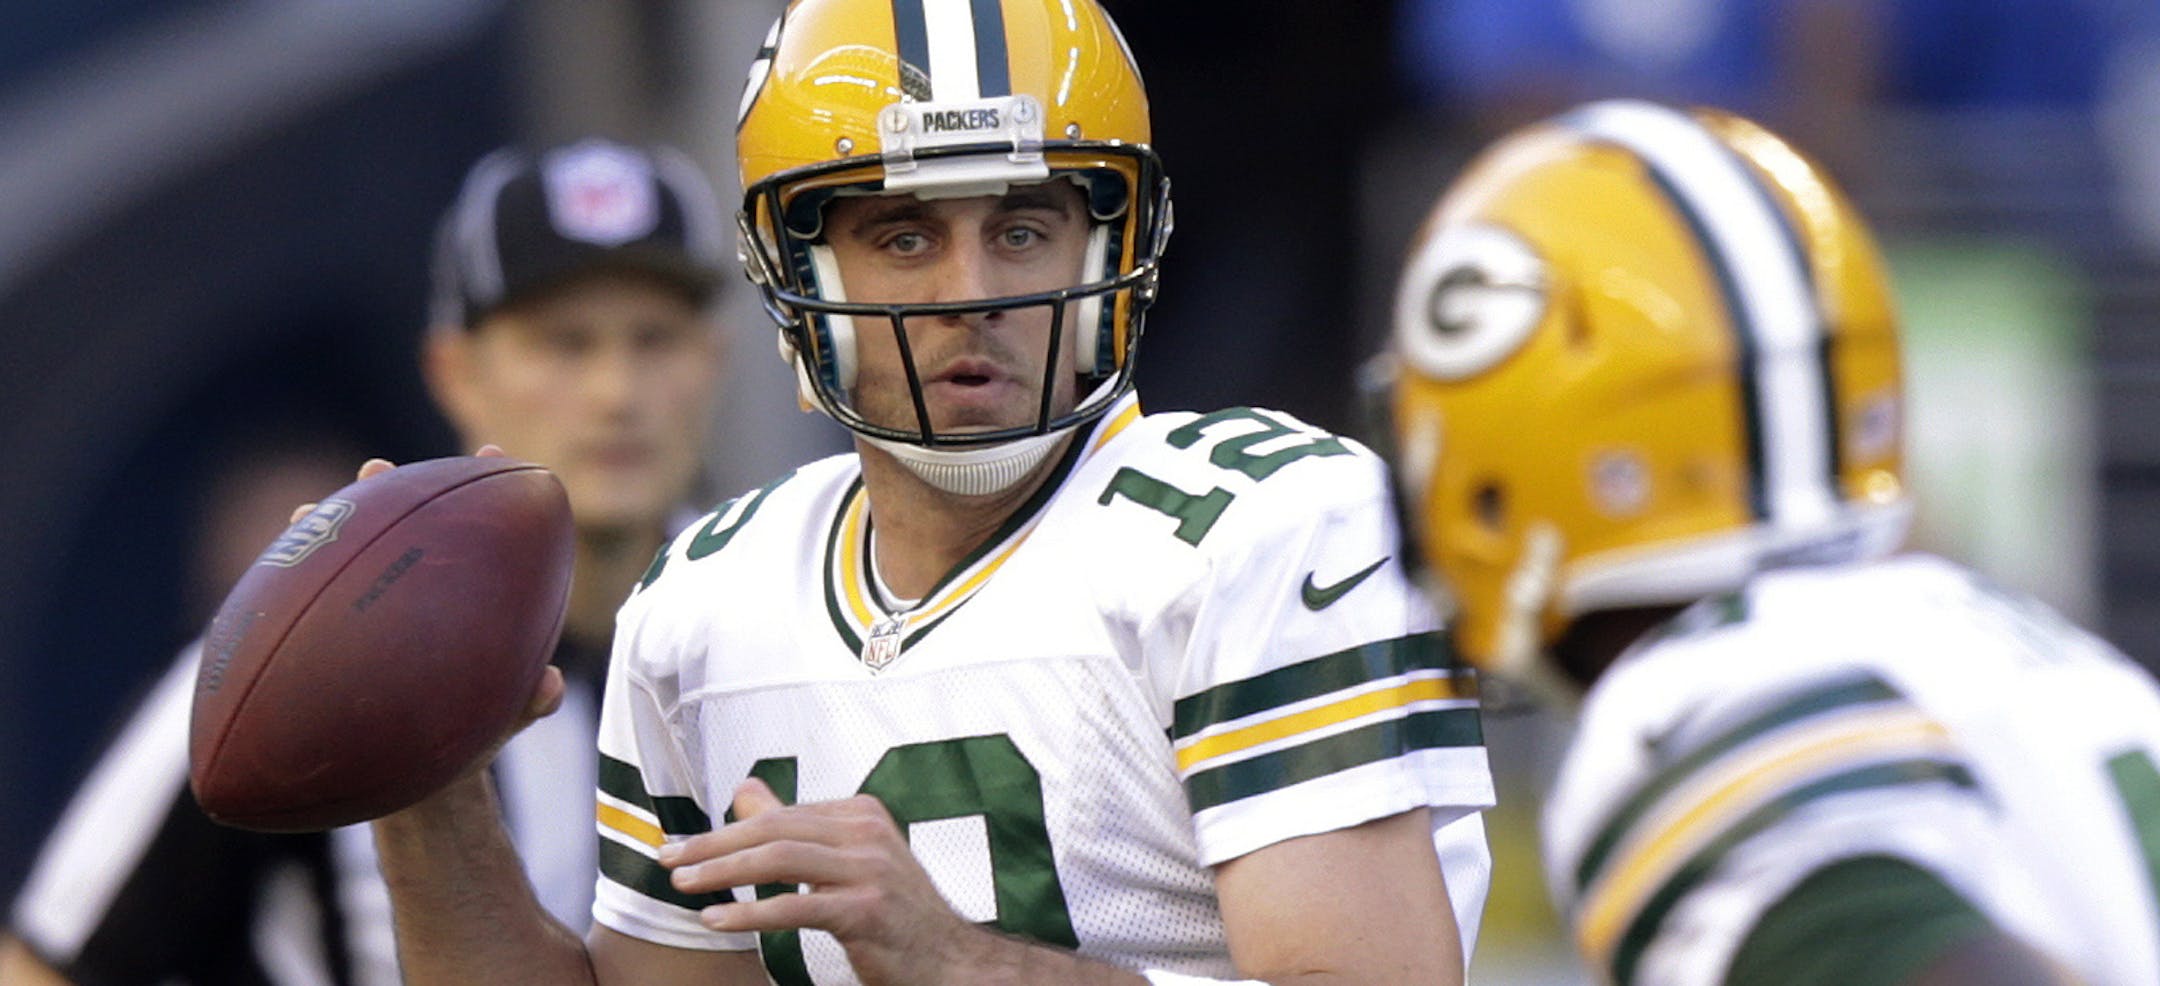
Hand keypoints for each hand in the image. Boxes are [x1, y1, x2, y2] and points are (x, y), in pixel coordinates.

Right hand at [294, 445, 561, 775]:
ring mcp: (370, 613)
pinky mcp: (330, 643)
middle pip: (404, 529)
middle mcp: (416, 594)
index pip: (478, 529)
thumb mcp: (504, 717)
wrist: (421, 779)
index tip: (487, 454)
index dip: (483, 485)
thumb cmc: (471, 736)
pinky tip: (269, 584)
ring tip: (308, 512)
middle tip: (375, 470)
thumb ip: (529, 702)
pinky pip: (306, 612)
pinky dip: (287, 595)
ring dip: (326, 532)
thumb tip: (549, 687)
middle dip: (388, 492)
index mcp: (466, 597)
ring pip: (346, 560)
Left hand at [661, 779, 982, 985]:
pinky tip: (718, 920)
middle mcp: (868, 833)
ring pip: (781, 859)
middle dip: (714, 845)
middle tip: (670, 860)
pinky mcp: (867, 909)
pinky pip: (797, 905)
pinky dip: (751, 912)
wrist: (949, 958)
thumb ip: (795, 826)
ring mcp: (871, 870)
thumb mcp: (847, 860)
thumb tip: (744, 788)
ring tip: (685, 886)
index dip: (724, 831)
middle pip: (775, 830)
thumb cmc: (894, 912)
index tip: (683, 849)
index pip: (779, 816)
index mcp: (861, 814)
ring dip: (724, 873)